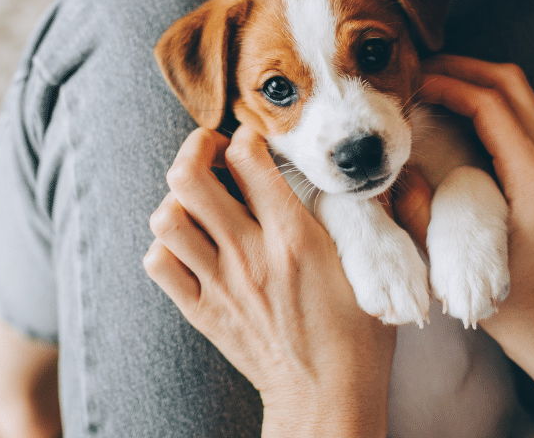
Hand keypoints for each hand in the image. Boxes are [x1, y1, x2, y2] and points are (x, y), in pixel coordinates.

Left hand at [144, 126, 394, 437]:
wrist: (326, 397)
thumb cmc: (357, 334)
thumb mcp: (373, 268)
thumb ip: (371, 217)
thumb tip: (367, 177)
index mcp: (295, 237)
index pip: (249, 159)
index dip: (247, 136)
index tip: (254, 140)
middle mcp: (250, 254)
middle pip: (190, 178)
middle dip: (195, 149)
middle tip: (212, 152)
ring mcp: (221, 284)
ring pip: (167, 218)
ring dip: (178, 199)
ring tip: (200, 200)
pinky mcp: (203, 310)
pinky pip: (160, 264)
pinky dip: (167, 246)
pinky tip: (192, 244)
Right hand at [400, 55, 533, 356]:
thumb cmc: (519, 310)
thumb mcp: (459, 267)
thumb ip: (422, 216)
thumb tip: (394, 172)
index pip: (492, 104)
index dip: (448, 84)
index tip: (411, 83)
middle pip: (512, 83)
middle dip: (463, 68)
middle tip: (418, 70)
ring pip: (520, 95)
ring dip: (476, 82)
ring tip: (431, 85)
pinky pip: (523, 118)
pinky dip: (488, 104)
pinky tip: (454, 115)